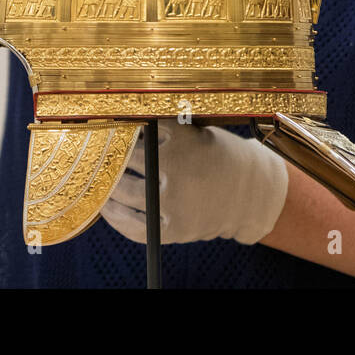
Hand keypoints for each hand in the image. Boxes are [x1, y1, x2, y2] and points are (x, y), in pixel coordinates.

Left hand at [100, 119, 288, 244]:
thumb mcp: (199, 134)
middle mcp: (178, 172)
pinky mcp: (174, 230)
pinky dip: (115, 217)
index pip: (140, 129)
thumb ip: (166, 133)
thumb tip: (122, 130)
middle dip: (112, 153)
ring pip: (124, 191)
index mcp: (185, 141)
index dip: (123, 126)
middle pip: (127, 159)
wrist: (254, 194)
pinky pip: (134, 227)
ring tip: (99, 176)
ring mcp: (174, 204)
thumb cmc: (222, 158)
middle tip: (101, 148)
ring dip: (107, 183)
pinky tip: (106, 207)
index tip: (111, 124)